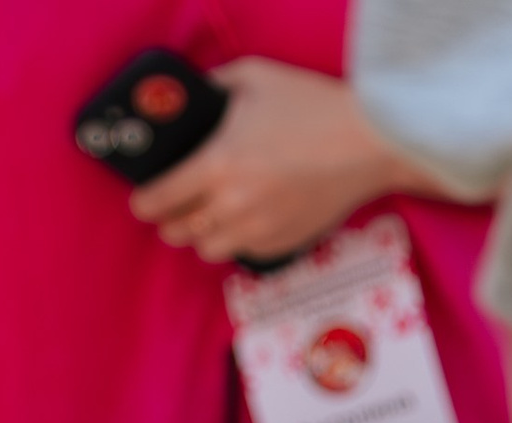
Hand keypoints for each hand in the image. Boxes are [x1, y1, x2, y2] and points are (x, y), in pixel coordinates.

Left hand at [130, 56, 416, 267]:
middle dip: (170, 219)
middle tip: (175, 205)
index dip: (143, 203)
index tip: (142, 201)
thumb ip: (215, 87)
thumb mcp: (255, 77)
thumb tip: (194, 98)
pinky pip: (242, 254)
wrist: (369, 143)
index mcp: (218, 164)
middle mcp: (232, 206)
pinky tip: (244, 220)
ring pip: (207, 250)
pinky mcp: (280, 246)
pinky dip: (236, 240)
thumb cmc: (314, 106)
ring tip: (209, 215)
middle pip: (179, 232)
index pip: (160, 199)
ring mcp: (257, 230)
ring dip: (202, 234)